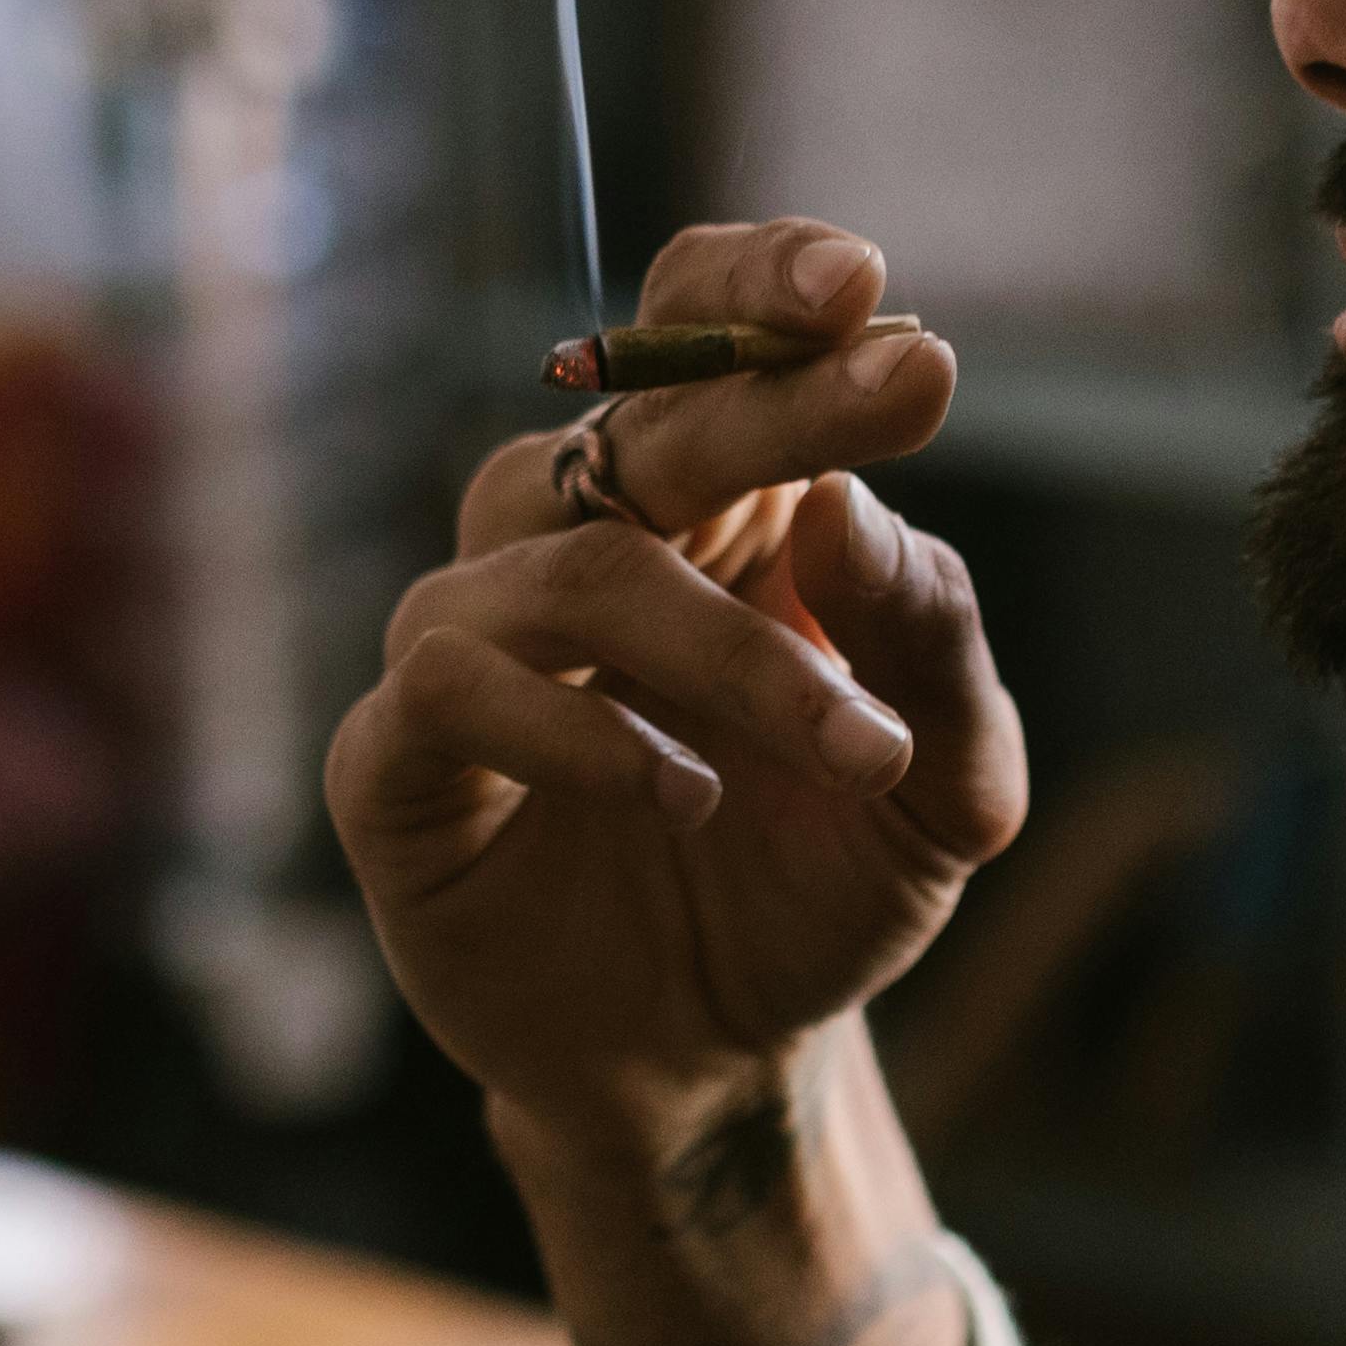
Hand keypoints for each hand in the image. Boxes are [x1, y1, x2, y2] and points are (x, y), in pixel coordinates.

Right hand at [329, 221, 1026, 1168]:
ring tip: (860, 753)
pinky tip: (685, 795)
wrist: (717, 1062)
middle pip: (638, 417)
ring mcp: (475, 644)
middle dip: (778, 397)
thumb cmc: (819, 886)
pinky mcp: (397, 761)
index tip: (865, 288)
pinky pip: (451, 687)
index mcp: (713, 507)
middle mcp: (576, 543)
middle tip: (910, 388)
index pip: (699, 329)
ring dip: (732, 648)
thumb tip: (854, 505)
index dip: (761, 283)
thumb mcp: (947, 786)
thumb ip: (931, 641)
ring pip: (574, 565)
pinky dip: (581, 735)